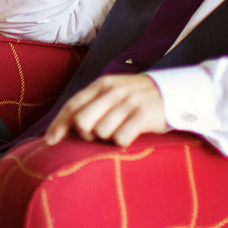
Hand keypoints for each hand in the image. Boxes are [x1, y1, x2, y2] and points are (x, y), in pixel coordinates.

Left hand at [44, 74, 167, 147]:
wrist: (178, 93)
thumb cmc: (140, 99)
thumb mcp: (115, 94)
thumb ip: (94, 105)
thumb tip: (67, 127)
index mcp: (102, 85)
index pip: (73, 105)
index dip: (59, 124)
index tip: (49, 141)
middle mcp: (113, 90)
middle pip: (82, 122)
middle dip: (85, 136)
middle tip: (99, 137)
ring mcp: (128, 101)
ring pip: (101, 132)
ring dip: (107, 139)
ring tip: (121, 132)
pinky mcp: (143, 114)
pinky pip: (120, 138)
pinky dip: (123, 142)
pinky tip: (132, 136)